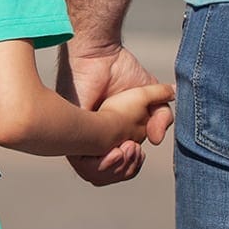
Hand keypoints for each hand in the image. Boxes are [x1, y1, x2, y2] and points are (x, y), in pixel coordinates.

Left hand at [57, 41, 173, 185]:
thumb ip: (161, 118)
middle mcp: (91, 139)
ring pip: (94, 174)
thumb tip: (156, 141)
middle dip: (126, 169)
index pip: (119, 169)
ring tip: (127, 148)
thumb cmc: (121, 71)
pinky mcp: (67, 129)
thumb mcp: (150, 98)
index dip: (132, 167)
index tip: (139, 151)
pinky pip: (80, 162)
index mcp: (108, 136)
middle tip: (133, 149)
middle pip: (106, 176)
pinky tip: (116, 147)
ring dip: (116, 168)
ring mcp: (78, 136)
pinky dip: (102, 162)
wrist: (101, 52)